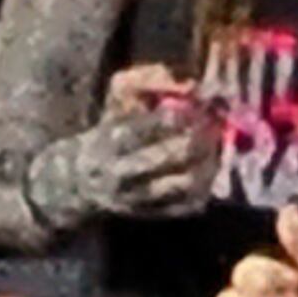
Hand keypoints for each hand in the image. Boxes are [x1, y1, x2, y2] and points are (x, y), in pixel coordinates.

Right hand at [54, 63, 220, 226]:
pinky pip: (187, 204)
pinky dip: (205, 186)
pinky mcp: (151, 215)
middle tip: (215, 124)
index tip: (200, 104)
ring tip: (216, 146)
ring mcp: (138, 197)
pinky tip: (209, 168)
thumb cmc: (108, 131)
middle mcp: (124, 171)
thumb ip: (148, 81)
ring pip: (185, 183)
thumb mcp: (116, 100)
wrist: (81, 181)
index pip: (155, 124)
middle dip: (201, 137)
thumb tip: (189, 83)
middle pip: (174, 154)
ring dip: (208, 163)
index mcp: (114, 138)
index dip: (184, 113)